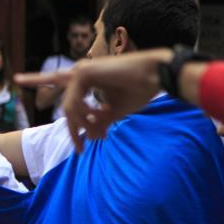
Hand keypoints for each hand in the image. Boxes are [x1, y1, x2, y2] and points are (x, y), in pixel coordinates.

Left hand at [16, 49, 171, 150]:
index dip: (74, 129)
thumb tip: (89, 137)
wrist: (156, 76)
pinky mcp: (83, 72)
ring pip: (69, 108)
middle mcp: (80, 75)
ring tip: (105, 122)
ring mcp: (80, 72)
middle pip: (67, 109)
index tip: (81, 151)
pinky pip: (74, 102)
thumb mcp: (114, 112)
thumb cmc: (139, 91)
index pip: (72, 107)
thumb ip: (98, 122)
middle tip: (86, 147)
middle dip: (76, 130)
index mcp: (86, 82)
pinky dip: (87, 113)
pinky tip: (104, 112)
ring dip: (86, 122)